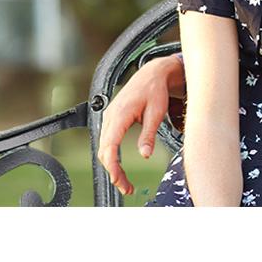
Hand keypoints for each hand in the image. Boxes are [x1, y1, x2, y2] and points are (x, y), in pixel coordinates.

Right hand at [97, 54, 183, 196]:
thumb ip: (149, 134)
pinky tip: (119, 166)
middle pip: (104, 151)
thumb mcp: (157, 113)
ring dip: (111, 165)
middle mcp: (110, 116)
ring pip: (104, 147)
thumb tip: (145, 155)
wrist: (152, 74)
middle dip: (113, 171)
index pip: (110, 146)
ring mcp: (109, 117)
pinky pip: (107, 141)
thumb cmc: (155, 90)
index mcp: (120, 114)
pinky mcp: (112, 118)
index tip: (118, 180)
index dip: (112, 166)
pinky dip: (111, 156)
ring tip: (124, 181)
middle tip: (126, 187)